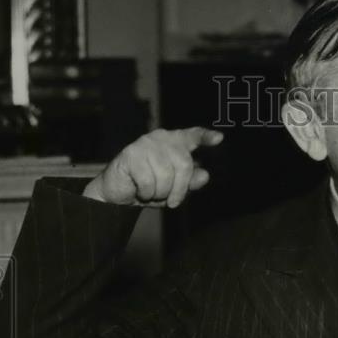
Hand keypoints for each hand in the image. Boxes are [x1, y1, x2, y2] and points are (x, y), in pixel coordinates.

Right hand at [83, 126, 223, 207]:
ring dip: (160, 193)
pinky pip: (148, 181)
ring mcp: (145, 144)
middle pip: (184, 164)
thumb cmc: (149, 187)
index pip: (193, 136)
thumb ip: (190, 182)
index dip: (206, 137)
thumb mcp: (173, 188)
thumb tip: (205, 176)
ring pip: (166, 174)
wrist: (118, 192)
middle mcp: (161, 138)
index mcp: (174, 143)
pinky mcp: (131, 154)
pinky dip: (146, 193)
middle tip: (172, 201)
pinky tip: (140, 191)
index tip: (219, 139)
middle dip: (180, 189)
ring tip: (151, 193)